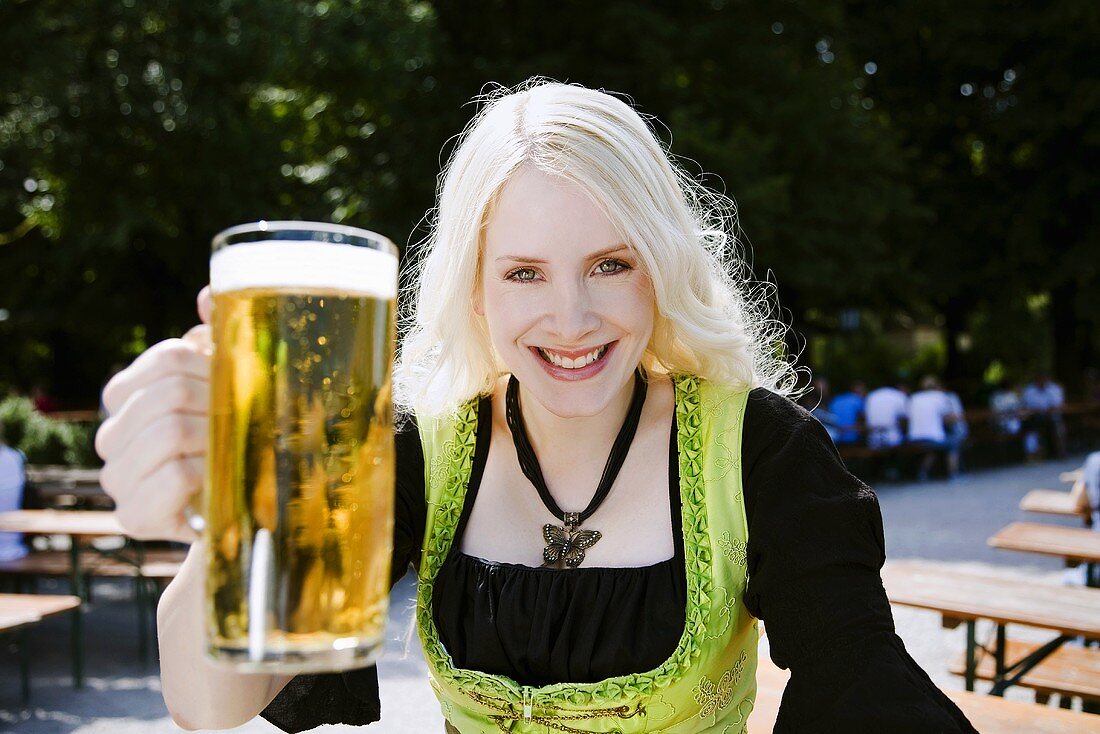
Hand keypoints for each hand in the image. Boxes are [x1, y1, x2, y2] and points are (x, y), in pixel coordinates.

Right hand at [95, 287, 213, 541]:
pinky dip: (208, 473)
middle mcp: (109, 435)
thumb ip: (216, 338)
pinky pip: (175, 476)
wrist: (235, 512)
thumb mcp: (225, 385)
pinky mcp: (133, 516)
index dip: (214, 367)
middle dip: (218, 405)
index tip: (235, 385)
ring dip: (216, 440)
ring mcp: (115, 477)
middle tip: (243, 423)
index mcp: (125, 395)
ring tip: (233, 451)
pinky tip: (218, 481)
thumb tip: (208, 296)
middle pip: (171, 393)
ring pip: (171, 432)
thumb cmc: (231, 440)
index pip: (169, 357)